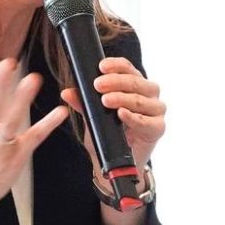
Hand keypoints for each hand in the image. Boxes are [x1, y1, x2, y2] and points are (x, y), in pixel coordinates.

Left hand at [60, 56, 165, 175]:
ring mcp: (155, 110)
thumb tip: (66, 92)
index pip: (128, 68)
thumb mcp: (91, 115)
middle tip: (98, 85)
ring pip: (141, 100)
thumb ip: (82, 103)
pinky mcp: (158, 127)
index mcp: (134, 84)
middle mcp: (148, 94)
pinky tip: (121, 114)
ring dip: (122, 98)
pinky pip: (147, 121)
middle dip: (116, 82)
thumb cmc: (107, 131)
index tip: (101, 67)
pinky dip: (133, 117)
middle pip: (136, 82)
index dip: (116, 65)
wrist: (114, 158)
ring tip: (106, 100)